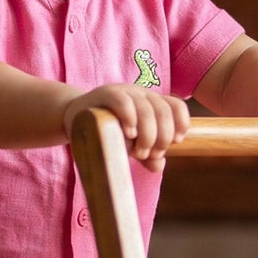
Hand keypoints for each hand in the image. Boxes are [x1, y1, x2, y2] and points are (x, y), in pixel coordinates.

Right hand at [63, 85, 190, 172]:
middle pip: (164, 112)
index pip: (176, 106)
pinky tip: (129, 134)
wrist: (76, 118)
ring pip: (147, 109)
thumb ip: (147, 155)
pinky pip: (124, 102)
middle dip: (162, 137)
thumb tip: (159, 165)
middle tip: (151, 154)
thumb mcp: (131, 145)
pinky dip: (130, 119)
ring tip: (139, 151)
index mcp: (153, 103)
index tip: (175, 142)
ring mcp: (125, 92)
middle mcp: (142, 94)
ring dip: (148, 135)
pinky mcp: (106, 94)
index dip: (181, 124)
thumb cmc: (108, 132)